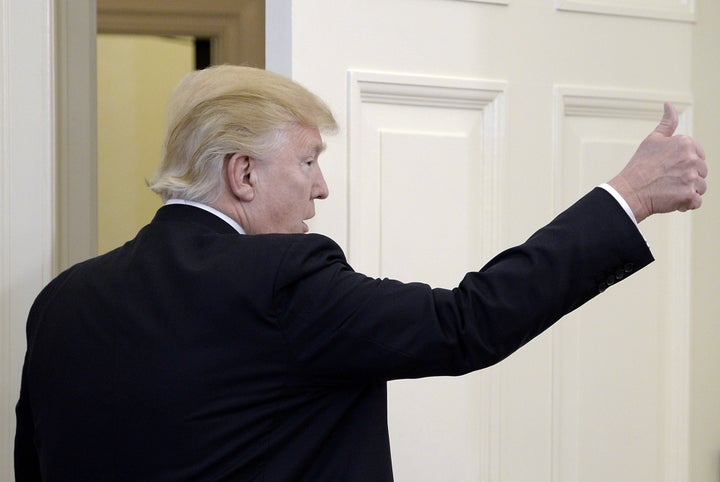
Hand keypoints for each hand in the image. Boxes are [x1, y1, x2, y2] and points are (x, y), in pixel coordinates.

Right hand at [608, 102, 707, 222]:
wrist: (629, 191)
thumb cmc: (639, 166)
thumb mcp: (653, 139)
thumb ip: (667, 122)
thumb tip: (669, 104)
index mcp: (685, 143)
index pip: (698, 156)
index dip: (685, 164)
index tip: (669, 168)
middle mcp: (691, 158)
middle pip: (701, 172)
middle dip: (687, 178)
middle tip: (666, 180)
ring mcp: (691, 177)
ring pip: (701, 187)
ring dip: (687, 191)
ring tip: (668, 190)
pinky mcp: (689, 195)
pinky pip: (696, 202)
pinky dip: (686, 204)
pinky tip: (671, 200)